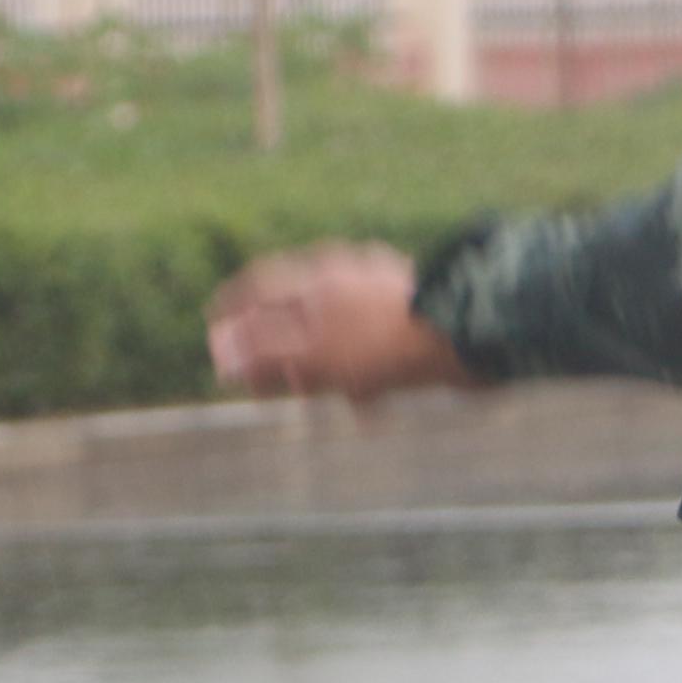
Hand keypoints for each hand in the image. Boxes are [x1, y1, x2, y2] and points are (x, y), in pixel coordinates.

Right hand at [206, 242, 477, 401]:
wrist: (464, 337)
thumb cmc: (382, 344)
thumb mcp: (312, 353)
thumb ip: (264, 349)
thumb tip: (222, 350)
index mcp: (314, 278)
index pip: (259, 287)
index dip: (234, 311)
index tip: (217, 330)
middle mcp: (344, 277)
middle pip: (297, 314)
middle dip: (282, 355)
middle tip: (269, 388)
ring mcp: (379, 294)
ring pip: (336, 335)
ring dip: (326, 370)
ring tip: (328, 401)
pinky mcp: (409, 317)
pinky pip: (373, 348)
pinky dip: (364, 375)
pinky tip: (372, 405)